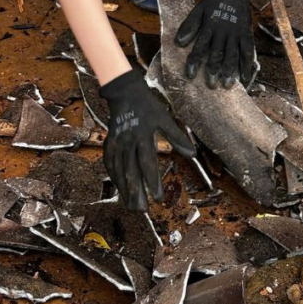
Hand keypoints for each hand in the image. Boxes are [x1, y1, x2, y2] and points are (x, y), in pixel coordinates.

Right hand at [100, 69, 194, 210]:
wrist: (125, 93)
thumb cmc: (147, 106)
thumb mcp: (164, 118)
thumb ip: (177, 137)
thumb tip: (192, 154)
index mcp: (143, 136)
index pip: (148, 164)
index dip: (153, 182)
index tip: (158, 198)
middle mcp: (128, 142)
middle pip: (131, 172)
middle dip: (137, 193)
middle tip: (143, 210)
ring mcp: (117, 143)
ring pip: (119, 171)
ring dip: (124, 189)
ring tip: (131, 206)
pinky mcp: (110, 143)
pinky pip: (109, 163)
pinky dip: (113, 177)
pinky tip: (118, 188)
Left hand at [175, 0, 258, 88]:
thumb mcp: (199, 9)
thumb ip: (189, 25)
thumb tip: (178, 43)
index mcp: (209, 27)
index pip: (200, 48)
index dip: (194, 62)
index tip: (190, 75)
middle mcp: (223, 32)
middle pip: (217, 55)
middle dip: (214, 71)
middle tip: (211, 86)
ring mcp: (236, 33)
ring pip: (233, 55)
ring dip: (230, 71)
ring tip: (227, 85)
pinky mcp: (246, 33)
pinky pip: (248, 51)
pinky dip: (247, 64)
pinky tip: (246, 77)